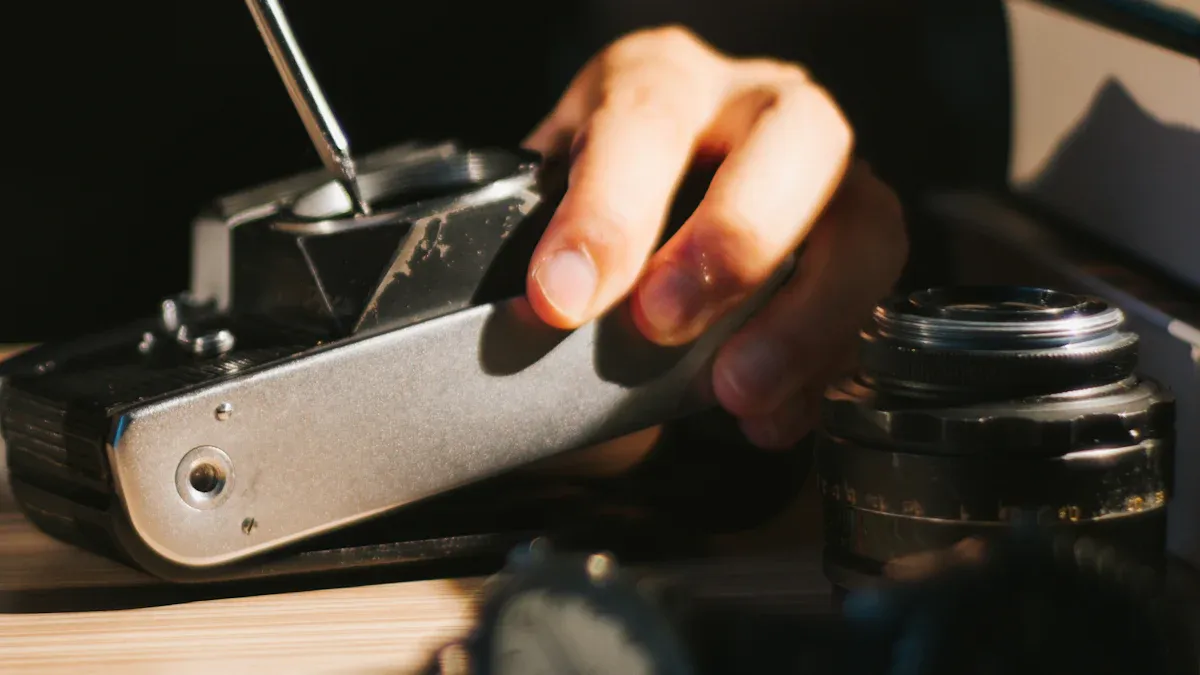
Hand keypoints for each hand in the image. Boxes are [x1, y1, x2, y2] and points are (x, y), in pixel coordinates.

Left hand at [523, 27, 907, 448]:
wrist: (657, 201)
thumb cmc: (601, 197)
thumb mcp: (552, 197)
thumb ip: (543, 242)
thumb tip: (536, 318)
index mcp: (665, 78)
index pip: (647, 118)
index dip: (608, 213)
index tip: (563, 300)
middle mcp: (760, 107)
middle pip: (795, 137)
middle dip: (733, 240)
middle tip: (662, 324)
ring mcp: (830, 172)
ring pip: (867, 222)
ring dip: (804, 318)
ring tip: (734, 392)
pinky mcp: (864, 244)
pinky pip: (876, 303)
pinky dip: (823, 369)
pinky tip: (766, 416)